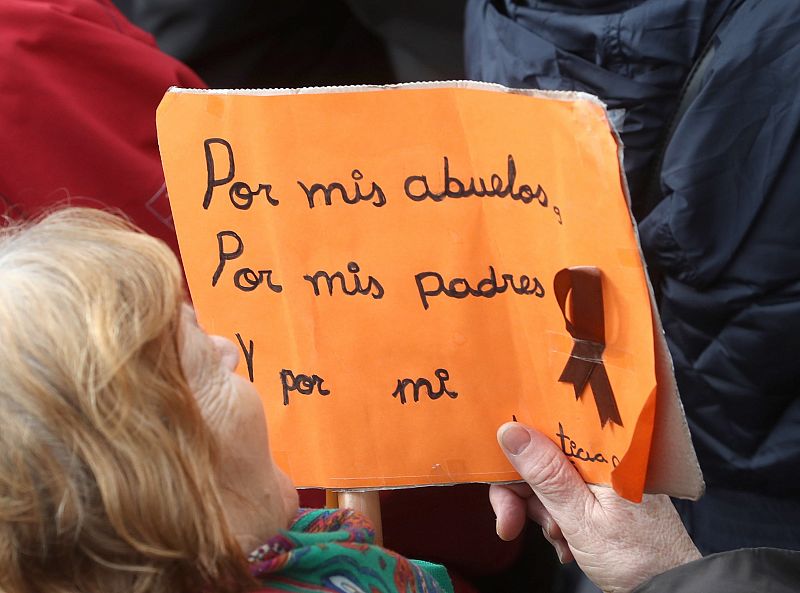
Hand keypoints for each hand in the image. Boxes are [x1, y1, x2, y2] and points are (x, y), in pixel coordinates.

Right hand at [490, 422, 700, 592]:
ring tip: (559, 539)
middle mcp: (603, 458)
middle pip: (542, 458)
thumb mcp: (580, 517)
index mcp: (603, 451)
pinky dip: (558, 520)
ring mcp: (603, 477)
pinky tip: (567, 542)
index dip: (516, 454)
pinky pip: (566, 497)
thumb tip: (512, 432)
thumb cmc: (636, 557)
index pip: (546, 432)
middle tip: (510, 525)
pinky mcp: (603, 495)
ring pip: (550, 481)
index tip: (500, 482)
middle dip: (523, 495)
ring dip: (542, 513)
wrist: (671, 589)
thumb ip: (545, 474)